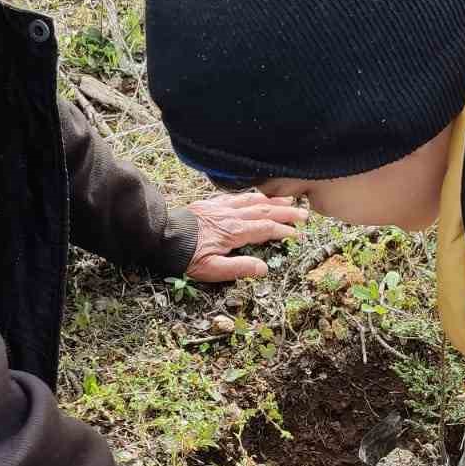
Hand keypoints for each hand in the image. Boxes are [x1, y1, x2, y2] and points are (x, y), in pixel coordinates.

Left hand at [185, 191, 306, 282]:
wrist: (161, 237)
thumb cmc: (185, 257)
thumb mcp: (212, 270)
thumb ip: (239, 269)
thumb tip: (263, 269)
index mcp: (234, 232)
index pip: (266, 229)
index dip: (284, 231)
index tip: (298, 234)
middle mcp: (231, 216)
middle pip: (265, 211)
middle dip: (286, 212)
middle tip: (304, 214)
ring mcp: (221, 207)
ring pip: (253, 201)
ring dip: (272, 201)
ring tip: (288, 200)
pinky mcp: (211, 204)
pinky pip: (236, 196)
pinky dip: (251, 195)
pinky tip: (257, 196)